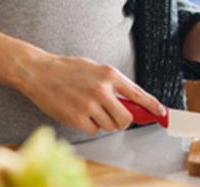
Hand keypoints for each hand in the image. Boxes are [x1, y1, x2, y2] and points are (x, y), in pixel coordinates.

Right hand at [16, 53, 164, 135]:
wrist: (39, 72)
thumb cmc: (66, 69)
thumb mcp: (93, 68)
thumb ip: (112, 83)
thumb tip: (132, 102)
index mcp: (109, 74)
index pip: (138, 94)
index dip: (152, 106)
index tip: (161, 113)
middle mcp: (102, 89)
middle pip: (126, 119)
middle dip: (122, 121)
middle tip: (113, 116)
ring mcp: (89, 104)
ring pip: (110, 126)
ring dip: (103, 122)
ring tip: (89, 109)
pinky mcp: (77, 117)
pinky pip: (94, 130)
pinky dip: (89, 125)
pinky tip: (79, 113)